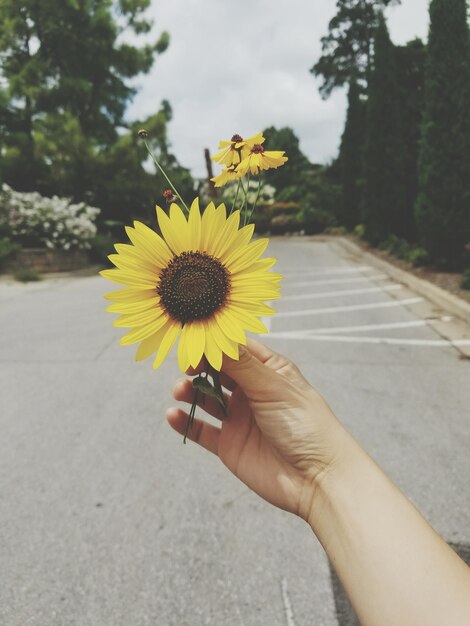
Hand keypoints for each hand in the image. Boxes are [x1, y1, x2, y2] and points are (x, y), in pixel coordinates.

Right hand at [167, 339, 347, 520]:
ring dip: (189, 392)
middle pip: (217, 371)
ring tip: (179, 390)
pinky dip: (185, 422)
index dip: (215, 343)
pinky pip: (201, 430)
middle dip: (199, 366)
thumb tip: (215, 336)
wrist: (317, 478)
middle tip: (186, 366)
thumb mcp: (273, 387)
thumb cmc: (305, 424)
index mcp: (269, 371)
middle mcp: (252, 392)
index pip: (236, 349)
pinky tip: (173, 415)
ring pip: (206, 399)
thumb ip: (240, 364)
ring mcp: (239, 418)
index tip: (195, 341)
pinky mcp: (229, 445)